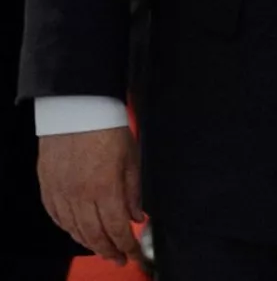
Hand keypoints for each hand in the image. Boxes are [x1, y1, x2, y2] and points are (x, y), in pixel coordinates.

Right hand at [39, 127, 143, 264]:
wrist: (76, 109)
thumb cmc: (107, 129)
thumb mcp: (132, 158)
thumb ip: (133, 191)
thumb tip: (137, 216)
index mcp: (105, 189)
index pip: (117, 228)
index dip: (127, 246)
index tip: (134, 255)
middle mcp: (80, 196)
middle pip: (94, 234)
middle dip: (108, 250)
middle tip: (118, 259)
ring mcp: (60, 192)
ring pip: (73, 228)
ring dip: (88, 243)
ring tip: (101, 249)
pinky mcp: (47, 186)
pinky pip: (56, 215)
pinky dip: (68, 228)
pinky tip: (76, 231)